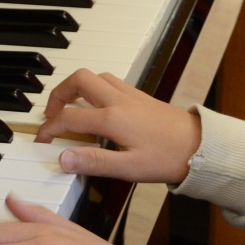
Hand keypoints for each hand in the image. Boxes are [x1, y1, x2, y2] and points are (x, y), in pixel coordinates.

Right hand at [35, 69, 200, 184]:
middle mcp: (119, 100)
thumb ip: (93, 162)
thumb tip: (63, 159)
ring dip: (77, 87)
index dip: (49, 128)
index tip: (41, 140)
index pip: (68, 117)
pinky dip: (94, 88)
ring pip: (95, 76)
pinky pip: (110, 82)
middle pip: (78, 79)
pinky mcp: (141, 97)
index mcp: (112, 118)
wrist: (202, 147)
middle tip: (51, 113)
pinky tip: (97, 107)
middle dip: (58, 93)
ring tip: (69, 107)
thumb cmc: (169, 158)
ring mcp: (131, 96)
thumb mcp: (128, 168)